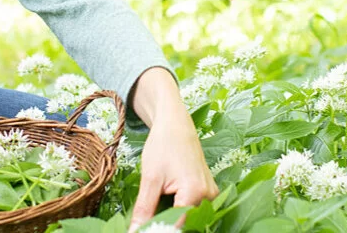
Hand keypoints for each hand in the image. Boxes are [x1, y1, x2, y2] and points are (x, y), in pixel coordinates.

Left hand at [129, 111, 217, 230]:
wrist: (175, 124)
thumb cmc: (163, 145)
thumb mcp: (150, 178)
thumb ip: (145, 209)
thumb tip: (135, 231)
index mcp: (196, 192)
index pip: (177, 225)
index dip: (159, 230)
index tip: (143, 230)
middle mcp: (209, 196)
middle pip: (185, 223)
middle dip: (165, 225)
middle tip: (145, 223)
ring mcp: (211, 194)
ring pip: (189, 217)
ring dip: (171, 219)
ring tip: (154, 212)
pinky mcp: (208, 192)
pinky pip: (193, 209)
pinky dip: (178, 211)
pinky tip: (165, 205)